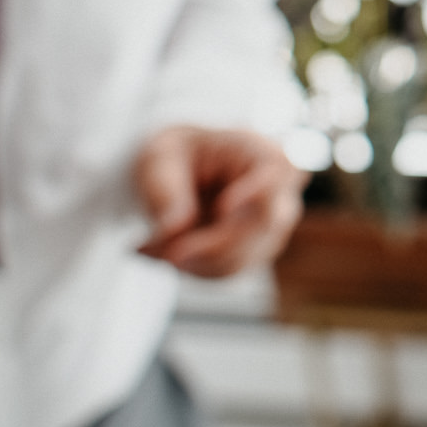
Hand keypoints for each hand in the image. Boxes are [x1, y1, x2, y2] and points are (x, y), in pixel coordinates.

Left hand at [133, 126, 305, 278]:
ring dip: (188, 259)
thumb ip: (166, 190)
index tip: (222, 207)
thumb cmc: (177, 154)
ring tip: (147, 245)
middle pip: (256, 229)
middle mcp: (280, 196)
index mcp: (266, 155)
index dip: (256, 195)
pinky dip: (187, 266)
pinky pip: (223, 271)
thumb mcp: (161, 158)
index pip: (277, 178)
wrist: (180, 171)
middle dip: (203, 244)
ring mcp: (271, 231)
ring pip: (237, 258)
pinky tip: (159, 250)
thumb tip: (174, 231)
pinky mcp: (253, 255)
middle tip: (156, 247)